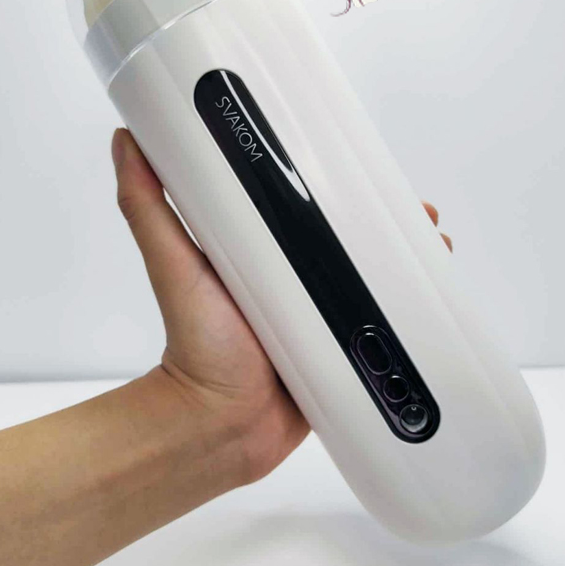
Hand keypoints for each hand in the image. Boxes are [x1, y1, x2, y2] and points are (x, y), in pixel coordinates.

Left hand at [111, 128, 450, 482]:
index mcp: (264, 247)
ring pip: (375, 274)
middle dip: (389, 218)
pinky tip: (433, 299)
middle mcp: (297, 274)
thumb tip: (128, 140)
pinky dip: (408, 308)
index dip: (339, 180)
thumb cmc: (195, 347)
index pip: (307, 201)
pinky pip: (381, 320)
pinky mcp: (341, 346)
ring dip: (408, 258)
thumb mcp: (172, 265)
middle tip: (416, 211)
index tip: (364, 162)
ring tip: (436, 246)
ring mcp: (323, 310)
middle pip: (352, 235)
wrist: (219, 426)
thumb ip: (147, 206)